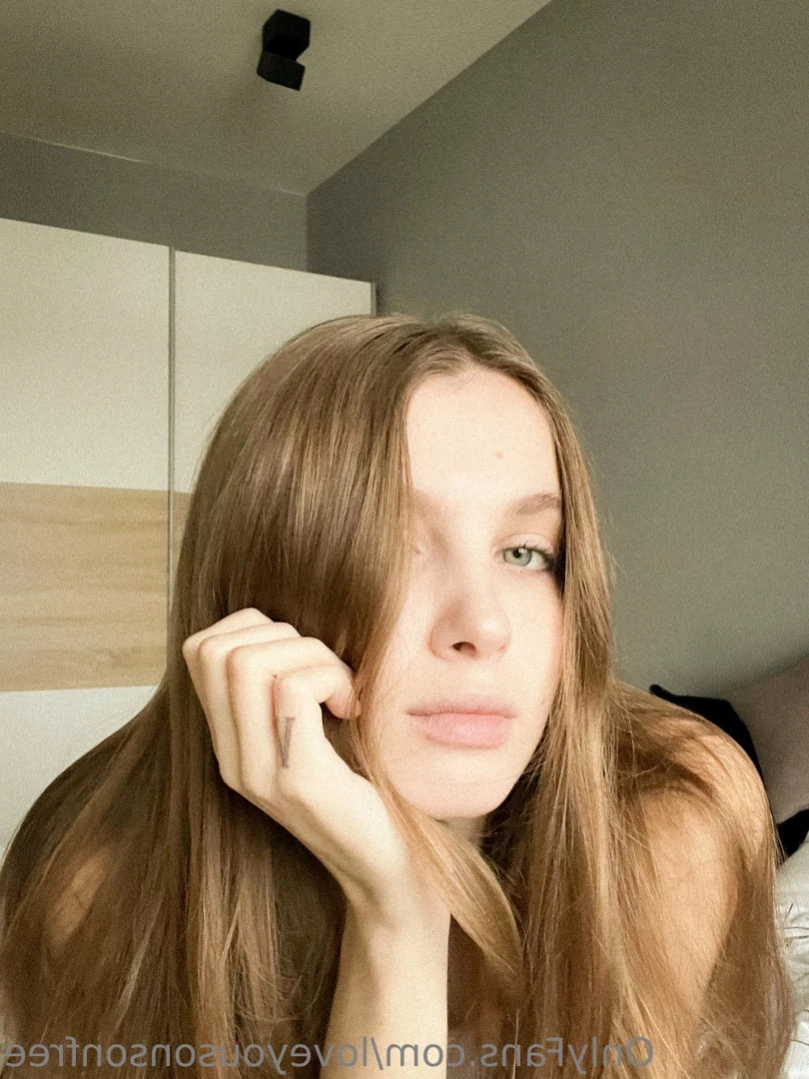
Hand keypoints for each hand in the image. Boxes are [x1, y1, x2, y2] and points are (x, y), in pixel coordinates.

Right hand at [181, 607, 434, 919]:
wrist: (392, 868)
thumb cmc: (367, 785)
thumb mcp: (316, 727)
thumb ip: (289, 684)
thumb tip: (289, 623)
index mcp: (231, 740)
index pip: (199, 649)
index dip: (252, 627)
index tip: (302, 657)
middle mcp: (231, 757)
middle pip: (217, 649)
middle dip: (283, 636)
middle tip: (327, 672)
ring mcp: (258, 771)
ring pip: (249, 663)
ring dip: (310, 656)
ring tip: (342, 690)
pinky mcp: (296, 779)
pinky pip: (290, 690)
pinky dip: (328, 678)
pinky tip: (351, 707)